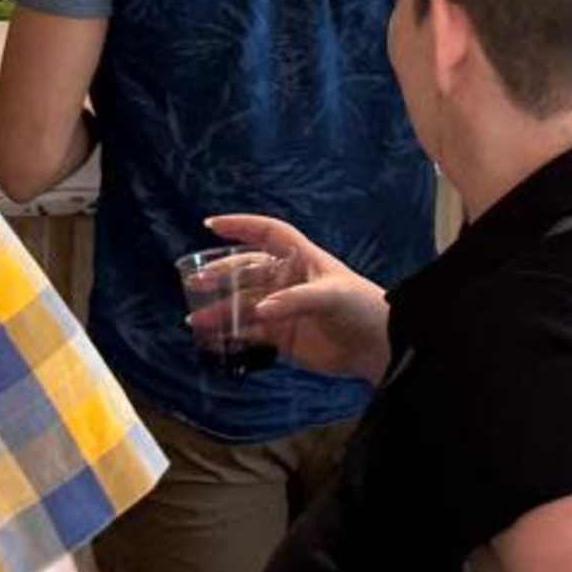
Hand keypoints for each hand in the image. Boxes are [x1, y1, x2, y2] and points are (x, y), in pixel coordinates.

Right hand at [200, 214, 392, 380]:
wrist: (377, 346)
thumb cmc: (361, 307)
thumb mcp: (332, 296)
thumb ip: (295, 300)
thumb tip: (260, 311)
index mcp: (301, 258)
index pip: (267, 233)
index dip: (241, 226)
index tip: (211, 225)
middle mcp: (287, 280)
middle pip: (246, 271)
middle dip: (221, 274)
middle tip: (195, 281)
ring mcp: (282, 308)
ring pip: (243, 304)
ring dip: (219, 310)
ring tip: (194, 320)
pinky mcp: (282, 336)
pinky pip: (249, 333)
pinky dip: (230, 336)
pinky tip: (212, 340)